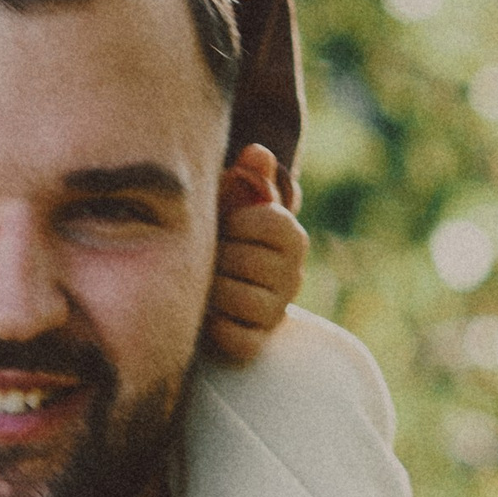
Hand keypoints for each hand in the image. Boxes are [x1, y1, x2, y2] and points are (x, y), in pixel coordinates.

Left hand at [205, 144, 305, 361]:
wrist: (209, 285)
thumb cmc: (220, 234)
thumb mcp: (232, 200)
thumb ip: (247, 177)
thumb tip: (256, 152)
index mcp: (292, 236)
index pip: (267, 221)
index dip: (235, 221)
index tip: (225, 225)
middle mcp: (293, 276)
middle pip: (244, 259)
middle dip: (217, 255)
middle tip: (210, 257)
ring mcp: (275, 312)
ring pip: (234, 297)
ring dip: (210, 289)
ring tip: (205, 282)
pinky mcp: (254, 344)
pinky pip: (231, 337)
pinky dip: (212, 325)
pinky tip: (207, 313)